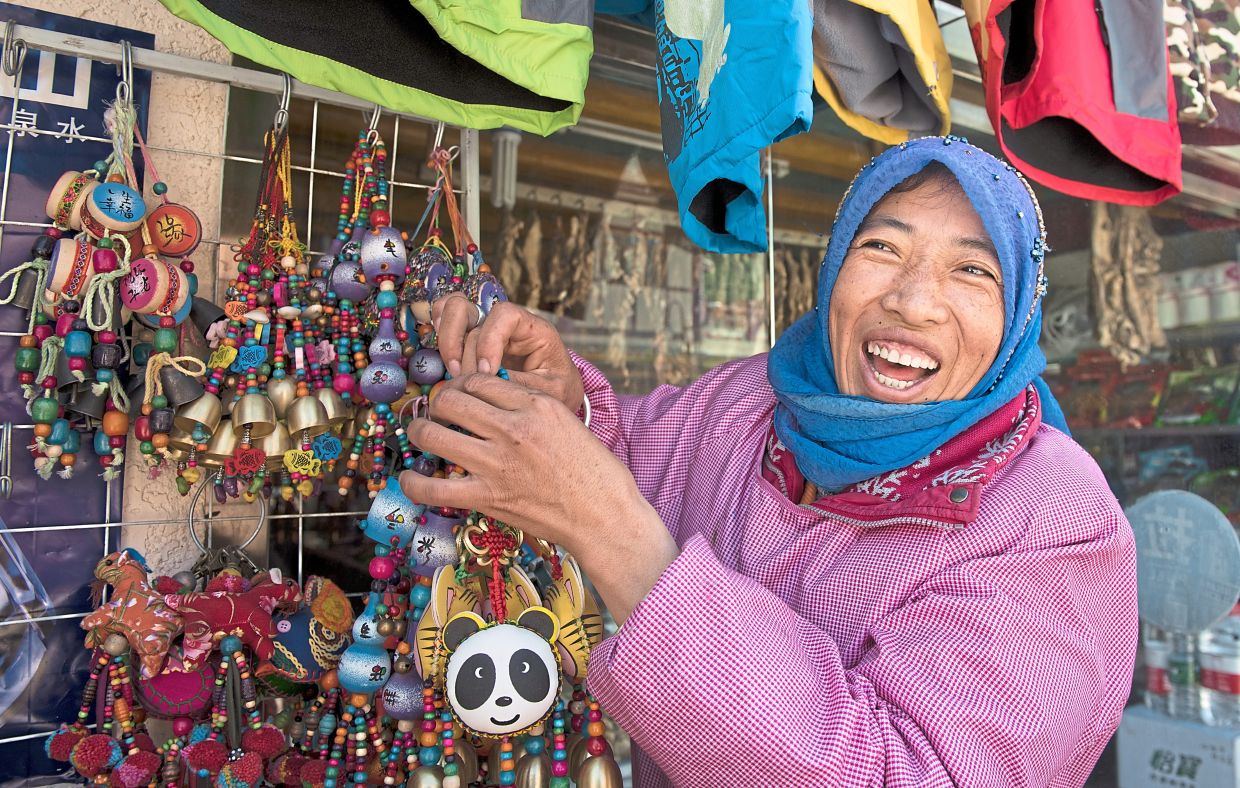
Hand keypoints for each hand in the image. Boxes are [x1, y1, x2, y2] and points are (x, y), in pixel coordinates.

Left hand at [398, 374, 676, 623]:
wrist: (605, 517)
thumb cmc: (595, 473)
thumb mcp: (569, 422)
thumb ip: (532, 408)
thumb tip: (497, 401)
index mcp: (537, 404)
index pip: (480, 379)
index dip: (463, 384)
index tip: (461, 395)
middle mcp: (512, 428)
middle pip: (451, 399)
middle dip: (438, 402)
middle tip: (438, 413)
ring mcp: (496, 463)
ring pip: (433, 434)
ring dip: (419, 432)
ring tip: (420, 435)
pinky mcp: (487, 497)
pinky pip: (433, 488)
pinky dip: (413, 482)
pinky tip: (409, 478)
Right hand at [433, 295, 583, 412]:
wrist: (556, 396)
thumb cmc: (557, 389)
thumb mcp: (549, 391)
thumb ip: (521, 384)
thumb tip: (486, 381)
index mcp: (533, 328)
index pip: (505, 314)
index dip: (490, 340)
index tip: (488, 372)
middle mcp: (505, 322)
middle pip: (469, 309)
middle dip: (461, 347)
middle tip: (462, 377)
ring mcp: (485, 327)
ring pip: (453, 309)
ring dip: (447, 341)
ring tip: (454, 372)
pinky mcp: (471, 339)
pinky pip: (445, 318)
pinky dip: (439, 332)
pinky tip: (445, 358)